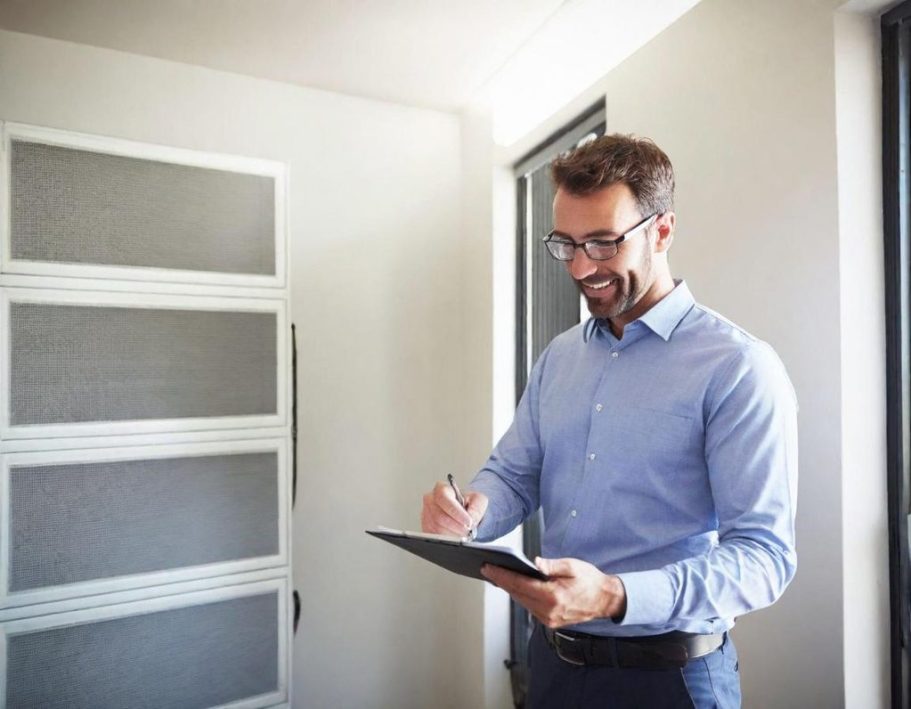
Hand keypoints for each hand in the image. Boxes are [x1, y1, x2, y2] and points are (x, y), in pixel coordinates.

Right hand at [421, 481, 487, 537]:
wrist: (464, 512)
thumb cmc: (469, 503)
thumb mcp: (479, 500)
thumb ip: (477, 508)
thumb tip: (471, 520)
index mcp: (441, 489)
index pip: (443, 498)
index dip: (456, 512)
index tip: (468, 521)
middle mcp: (430, 501)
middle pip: (439, 516)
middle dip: (456, 526)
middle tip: (468, 530)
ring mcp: (426, 515)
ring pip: (437, 529)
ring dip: (453, 534)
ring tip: (464, 533)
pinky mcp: (426, 528)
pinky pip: (435, 537)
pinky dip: (448, 540)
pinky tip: (456, 536)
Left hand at [481, 557, 625, 627]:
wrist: (605, 600)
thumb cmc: (590, 581)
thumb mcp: (572, 566)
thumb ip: (552, 565)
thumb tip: (535, 563)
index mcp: (554, 596)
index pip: (520, 585)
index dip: (502, 575)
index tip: (488, 567)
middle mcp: (549, 611)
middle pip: (517, 594)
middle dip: (501, 581)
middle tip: (488, 568)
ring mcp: (549, 619)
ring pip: (522, 602)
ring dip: (510, 589)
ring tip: (497, 575)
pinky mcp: (550, 622)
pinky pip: (530, 607)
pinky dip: (521, 596)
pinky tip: (515, 586)